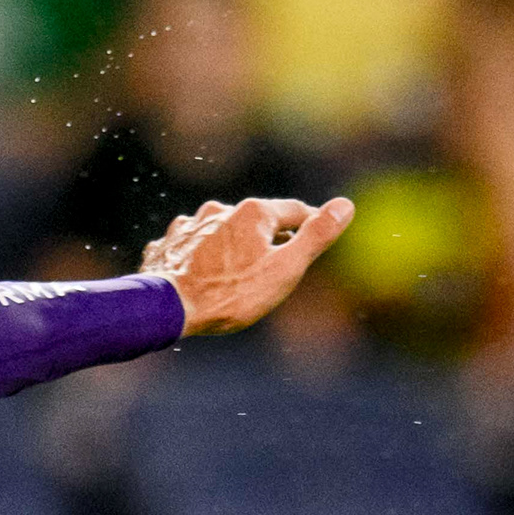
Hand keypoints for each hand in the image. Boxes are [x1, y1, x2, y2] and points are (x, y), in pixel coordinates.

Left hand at [143, 196, 355, 338]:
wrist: (167, 309)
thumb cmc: (230, 294)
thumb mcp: (285, 268)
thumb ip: (315, 236)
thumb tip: (346, 204)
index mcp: (253, 212)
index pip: (295, 211)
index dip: (310, 224)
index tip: (318, 233)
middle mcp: (220, 210)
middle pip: (256, 220)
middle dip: (268, 237)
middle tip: (277, 261)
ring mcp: (189, 225)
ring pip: (220, 229)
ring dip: (230, 242)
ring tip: (234, 267)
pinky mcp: (167, 243)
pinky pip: (189, 243)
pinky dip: (198, 253)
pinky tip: (198, 269)